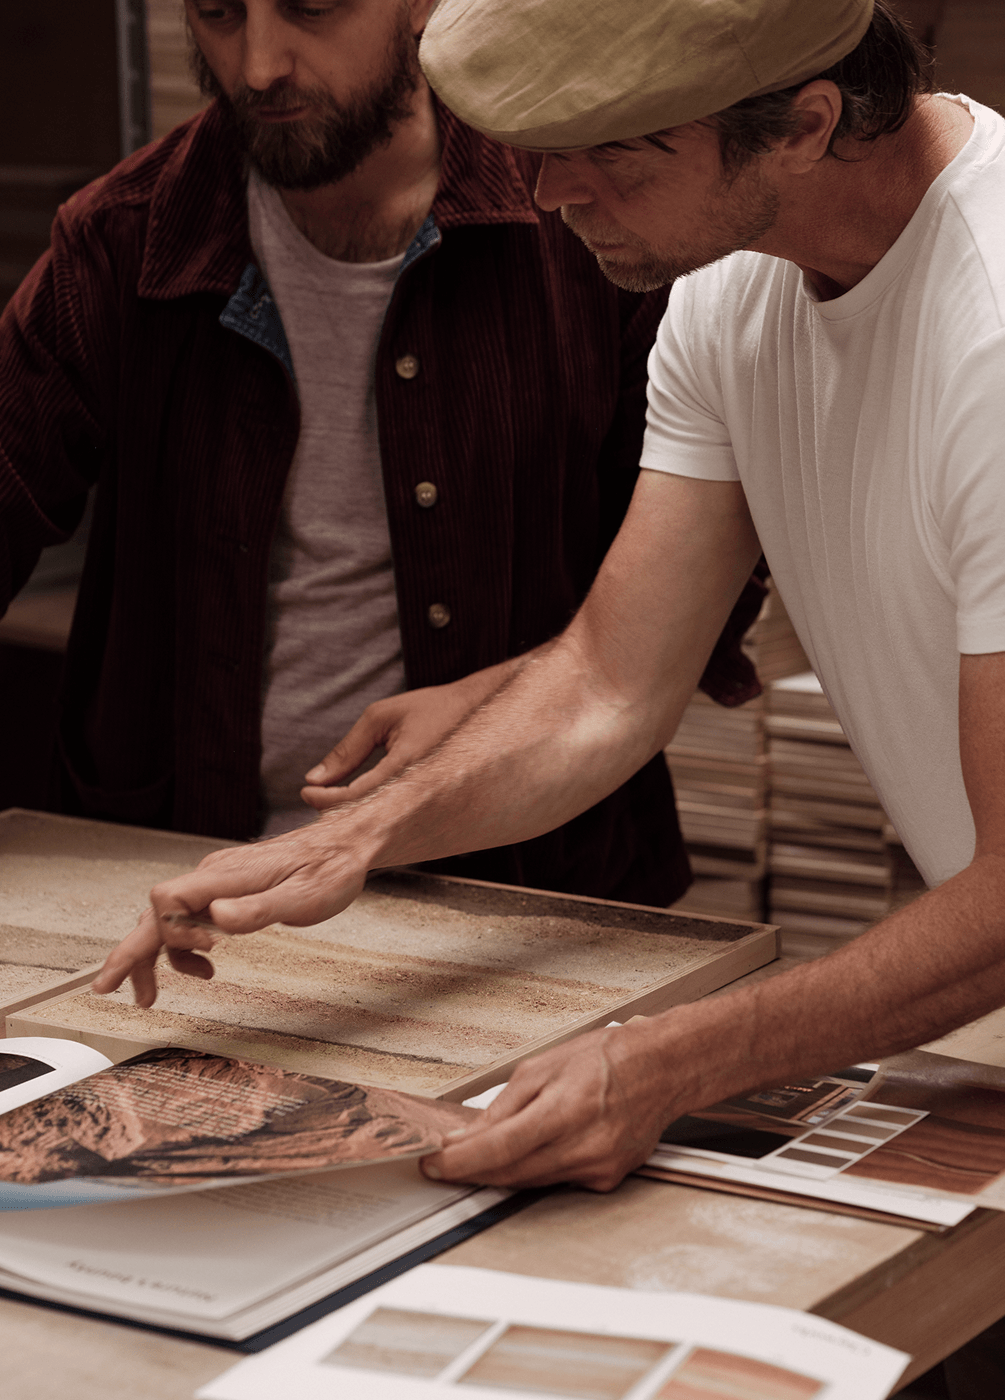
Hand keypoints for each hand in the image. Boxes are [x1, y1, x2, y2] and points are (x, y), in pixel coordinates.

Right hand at [91, 819, 370, 1007]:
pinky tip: (203, 965)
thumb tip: (216, 919)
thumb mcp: (303, 898)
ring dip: (155, 956)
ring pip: (168, 917)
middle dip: (131, 952)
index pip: (169, 897)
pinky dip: (184, 945)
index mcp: (226, 875)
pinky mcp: (226, 888)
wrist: (345, 846)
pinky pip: (189, 916)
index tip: (210, 953)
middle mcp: (213, 875)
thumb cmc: (330, 870)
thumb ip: (258, 910)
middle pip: (156, 912)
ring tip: (150, 995)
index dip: (173, 930)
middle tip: (110, 988)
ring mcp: (217, 881)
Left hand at [301, 667, 516, 810]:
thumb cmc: (432, 709)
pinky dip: (376, 817)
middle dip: (336, 813)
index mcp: (410, 764)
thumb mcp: (382, 717)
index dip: (324, 799)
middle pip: (367, 821)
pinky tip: (364, 805)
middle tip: (318, 797)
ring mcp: (433, 804)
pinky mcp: (438, 811)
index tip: (306, 789)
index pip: (356, 797)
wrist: (483, 712)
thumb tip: (314, 778)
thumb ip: (348, 749)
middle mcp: (424, 791)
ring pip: (383, 827)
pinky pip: (400, 822)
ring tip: (337, 799)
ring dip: (355, 819)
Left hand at [420, 1019, 683, 1190]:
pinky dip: (537, 1168)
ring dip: (503, 1170)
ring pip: (531, 1181)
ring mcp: (597, 1168)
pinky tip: (538, 1147)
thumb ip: (503, 1105)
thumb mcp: (543, 1065)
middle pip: (511, 1173)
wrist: (663, 1069)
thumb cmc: (608, 1058)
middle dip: (473, 1169)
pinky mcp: (606, 1180)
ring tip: (486, 1149)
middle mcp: (584, 1145)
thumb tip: (467, 1135)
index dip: (460, 1162)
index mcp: (565, 1109)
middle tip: (447, 1160)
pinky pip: (557, 1180)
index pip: (499, 1149)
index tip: (433, 1164)